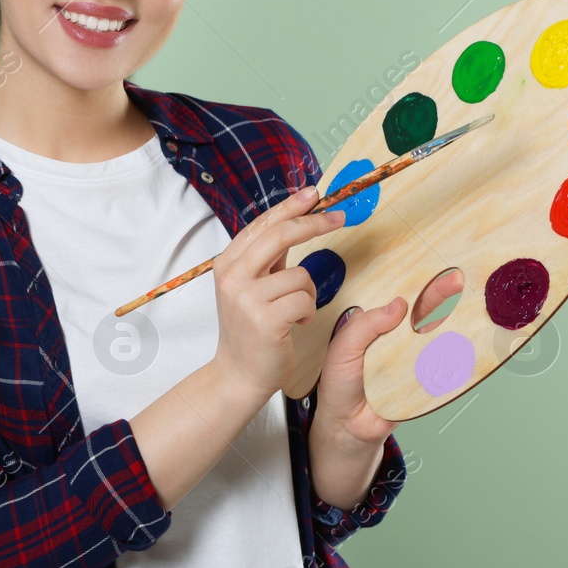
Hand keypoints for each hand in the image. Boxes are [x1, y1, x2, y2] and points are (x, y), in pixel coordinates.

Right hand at [211, 184, 346, 398]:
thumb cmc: (251, 329)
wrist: (239, 373)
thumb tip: (294, 221)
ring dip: (308, 294)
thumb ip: (268, 257)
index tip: (314, 193)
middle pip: (279, 235)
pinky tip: (295, 325)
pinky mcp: (265, 320)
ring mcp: (246, 298)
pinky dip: (308, 312)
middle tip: (340, 218)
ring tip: (295, 312)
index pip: (262, 224)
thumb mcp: (251, 286)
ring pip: (301, 275)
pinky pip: (305, 300)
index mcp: (227, 263)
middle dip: (314, 224)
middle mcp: (232, 276)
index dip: (290, 207)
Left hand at [315, 268, 462, 445]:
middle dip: (445, 298)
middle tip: (459, 282)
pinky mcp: (428, 385)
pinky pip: (447, 371)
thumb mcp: (343, 348)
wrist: (347, 425)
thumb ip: (365, 326)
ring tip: (470, 308)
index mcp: (382, 326)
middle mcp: (403, 340)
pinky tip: (469, 345)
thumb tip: (398, 305)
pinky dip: (458, 360)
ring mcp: (418, 361)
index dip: (424, 288)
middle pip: (429, 317)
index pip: (407, 303)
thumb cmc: (340, 383)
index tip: (443, 275)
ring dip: (457, 326)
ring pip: (442, 340)